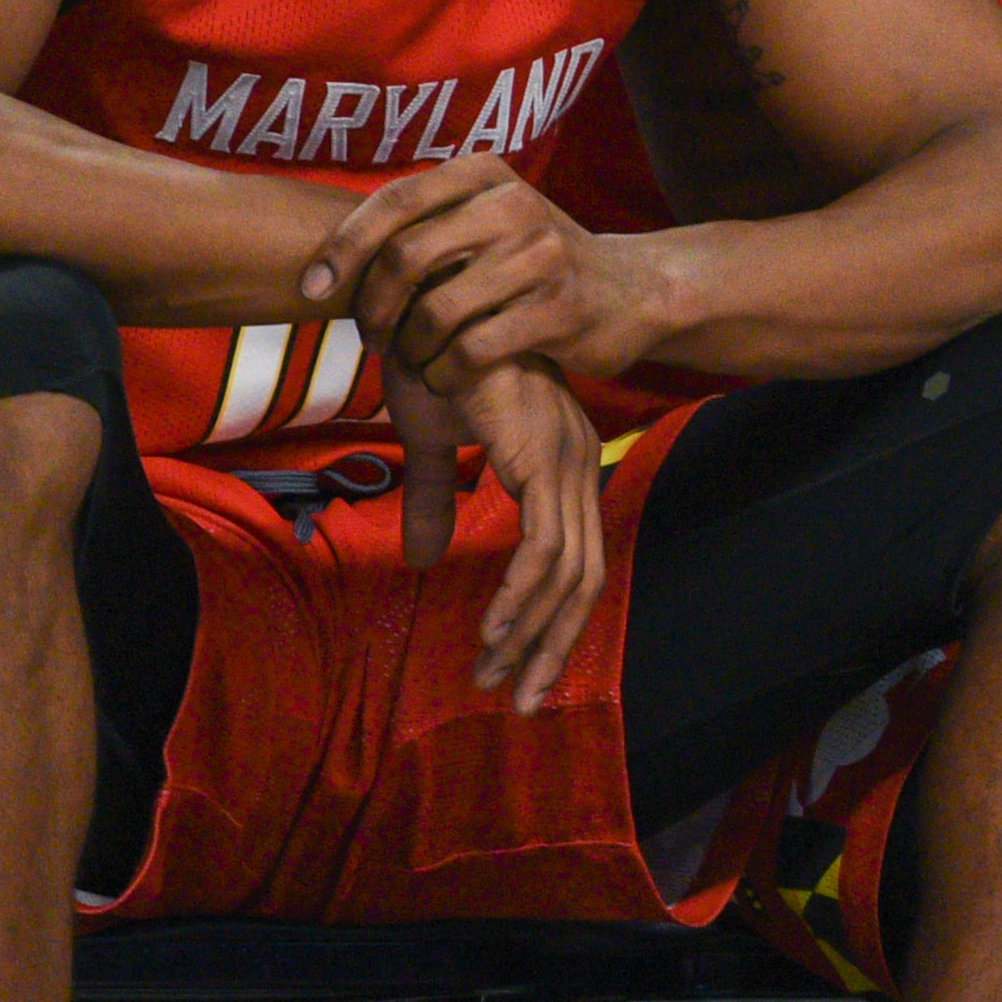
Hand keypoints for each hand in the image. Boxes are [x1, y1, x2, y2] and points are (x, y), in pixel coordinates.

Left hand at [302, 153, 670, 391]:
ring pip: (435, 311)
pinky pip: (471, 351)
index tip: (311, 288)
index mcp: (487, 175)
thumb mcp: (491, 216)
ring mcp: (541, 259)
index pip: (394, 203)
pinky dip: (444, 374)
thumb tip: (330, 250)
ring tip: (413, 360)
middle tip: (372, 336)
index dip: (343, 247)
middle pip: (406, 258)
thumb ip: (428, 219)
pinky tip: (444, 379)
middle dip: (372, 307)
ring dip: (409, 348)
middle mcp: (515, 206)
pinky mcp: (559, 312)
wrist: (634, 291)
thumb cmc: (539, 261)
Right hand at [386, 355, 604, 710]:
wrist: (418, 300)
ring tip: (492, 675)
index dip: (549, 623)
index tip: (518, 670)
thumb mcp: (429, 443)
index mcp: (560, 460)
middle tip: (517, 700)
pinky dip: (521, 596)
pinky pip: (542, 546)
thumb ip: (436, 500)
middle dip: (550, 647)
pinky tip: (492, 629)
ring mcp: (563, 460)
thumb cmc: (426, 360)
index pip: (573, 561)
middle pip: (583, 580)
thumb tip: (420, 560)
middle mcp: (574, 463)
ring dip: (530, 632)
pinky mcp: (538, 458)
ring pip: (567, 574)